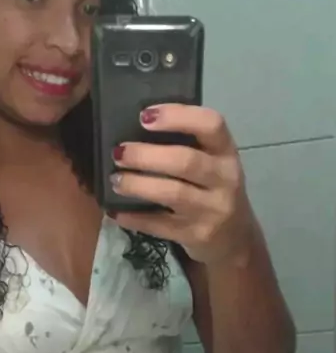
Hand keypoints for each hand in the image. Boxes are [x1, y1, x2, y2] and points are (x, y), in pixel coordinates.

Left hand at [110, 104, 258, 265]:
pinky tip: (116, 211)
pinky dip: (135, 218)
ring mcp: (211, 210)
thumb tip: (138, 127)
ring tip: (116, 180)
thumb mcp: (214, 163)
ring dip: (138, 185)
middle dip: (146, 155)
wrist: (236, 238)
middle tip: (119, 152)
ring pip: (172, 193)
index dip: (177, 115)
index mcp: (226, 153)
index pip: (211, 124)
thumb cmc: (215, 189)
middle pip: (185, 161)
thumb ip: (188, 145)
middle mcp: (223, 179)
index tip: (144, 116)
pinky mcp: (195, 235)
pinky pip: (160, 225)